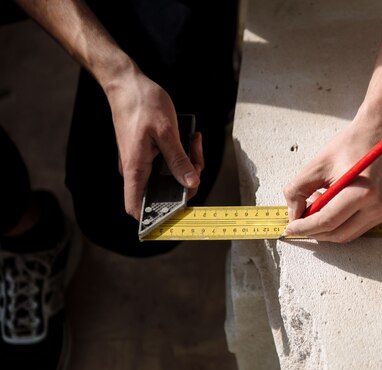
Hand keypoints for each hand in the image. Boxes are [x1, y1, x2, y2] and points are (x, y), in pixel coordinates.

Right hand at [105, 69, 202, 219]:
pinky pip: (168, 163)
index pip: (136, 207)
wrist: (127, 83)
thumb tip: (191, 183)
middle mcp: (136, 169)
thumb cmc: (142, 103)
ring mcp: (142, 162)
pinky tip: (189, 139)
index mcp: (135, 168)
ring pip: (170, 176)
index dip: (155, 217)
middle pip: (164, 191)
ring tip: (193, 142)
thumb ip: (179, 160)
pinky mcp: (148, 154)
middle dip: (187, 179)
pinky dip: (182, 155)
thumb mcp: (167, 132)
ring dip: (187, 164)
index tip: (180, 208)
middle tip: (196, 155)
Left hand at [282, 115, 381, 242]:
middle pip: (337, 233)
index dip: (305, 227)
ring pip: (346, 235)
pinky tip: (327, 209)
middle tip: (297, 222)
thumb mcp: (317, 164)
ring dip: (325, 230)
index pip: (327, 221)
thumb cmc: (350, 144)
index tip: (290, 228)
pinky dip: (337, 225)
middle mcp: (377, 206)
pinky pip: (355, 229)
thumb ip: (298, 190)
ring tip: (312, 211)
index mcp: (362, 192)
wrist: (379, 134)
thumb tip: (293, 215)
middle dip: (313, 232)